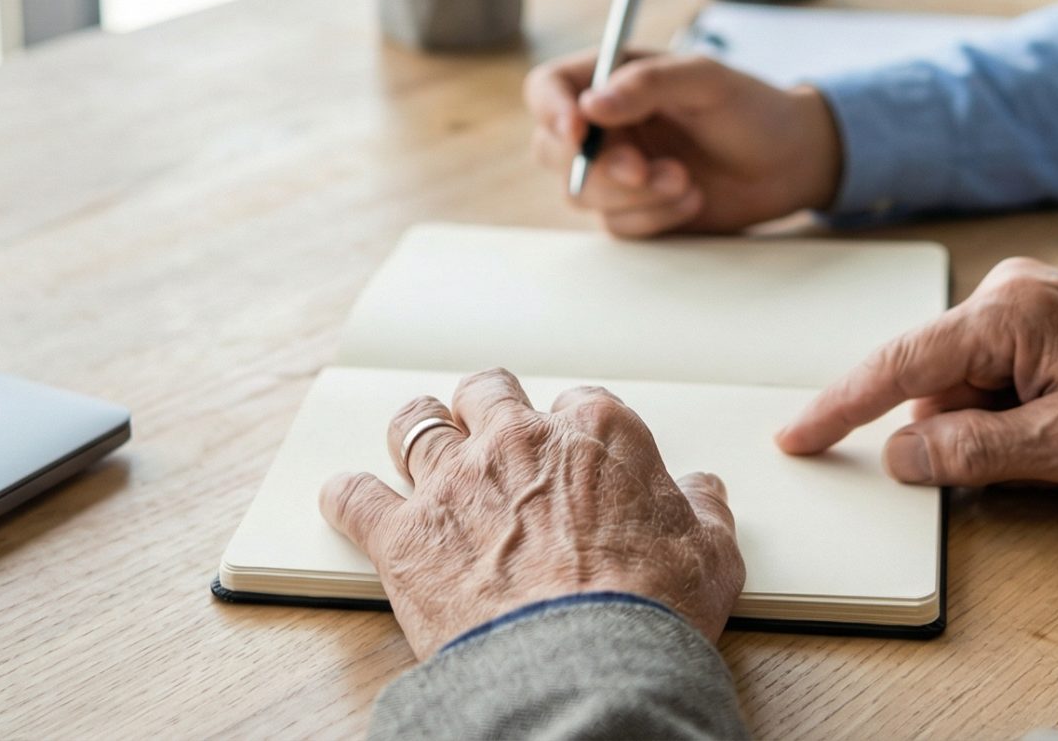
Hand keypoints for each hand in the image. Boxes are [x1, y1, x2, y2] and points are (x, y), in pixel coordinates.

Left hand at [319, 367, 745, 658]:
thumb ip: (704, 511)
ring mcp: (454, 482)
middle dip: (486, 406)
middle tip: (487, 428)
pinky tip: (346, 497)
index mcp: (597, 433)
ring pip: (415, 423)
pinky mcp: (402, 533)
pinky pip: (353, 495)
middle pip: (487, 392)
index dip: (570, 427)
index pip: (577, 402)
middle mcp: (519, 440)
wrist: (582, 665)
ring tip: (416, 440)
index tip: (568, 449)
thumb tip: (702, 492)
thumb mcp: (711, 556)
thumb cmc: (648, 610)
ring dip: (416, 431)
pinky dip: (347, 496)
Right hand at [525, 48, 844, 236]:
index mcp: (611, 78)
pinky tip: (694, 200)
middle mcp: (605, 124)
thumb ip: (649, 83)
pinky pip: (617, 226)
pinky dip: (654, 217)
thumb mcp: (707, 80)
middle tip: (646, 170)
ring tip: (687, 181)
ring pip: (581, 194)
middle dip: (598, 166)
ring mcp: (615, 171)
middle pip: (553, 150)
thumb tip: (590, 105)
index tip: (576, 130)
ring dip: (634, 195)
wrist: (789, 162)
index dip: (550, 109)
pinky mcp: (634, 210)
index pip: (548, 87)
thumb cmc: (750, 108)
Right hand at [776, 258, 1057, 487]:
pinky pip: (992, 369)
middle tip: (1027, 456)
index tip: (797, 436)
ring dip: (988, 421)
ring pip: (963, 380)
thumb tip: (900, 455)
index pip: (898, 364)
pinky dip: (1006, 406)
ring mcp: (1025, 297)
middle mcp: (1007, 290)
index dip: (841, 406)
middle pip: (933, 378)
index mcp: (1007, 312)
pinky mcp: (1042, 313)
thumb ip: (971, 452)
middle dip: (955, 428)